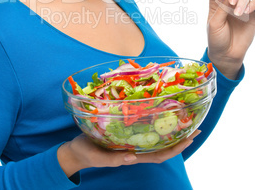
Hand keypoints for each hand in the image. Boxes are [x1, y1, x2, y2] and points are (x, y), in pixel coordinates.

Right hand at [57, 130, 200, 177]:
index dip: (176, 148)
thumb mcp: (99, 157)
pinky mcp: (124, 132)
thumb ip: (114, 159)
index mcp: (132, 156)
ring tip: (183, 117)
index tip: (190, 138)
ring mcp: (131, 140)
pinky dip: (153, 121)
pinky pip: (142, 127)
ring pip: (155, 136)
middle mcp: (136, 148)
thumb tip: (132, 158)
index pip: (160, 155)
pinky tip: (158, 112)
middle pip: (163, 145)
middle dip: (180, 137)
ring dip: (170, 128)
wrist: (75, 149)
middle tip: (196, 125)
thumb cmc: (87, 153)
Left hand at [207, 0, 254, 78]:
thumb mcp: (214, 24)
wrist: (227, 54)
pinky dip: (253, 4)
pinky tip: (248, 11)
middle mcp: (229, 3)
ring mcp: (241, 8)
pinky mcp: (252, 15)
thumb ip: (220, 9)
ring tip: (239, 14)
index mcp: (216, 3)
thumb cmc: (217, 39)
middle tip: (231, 2)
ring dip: (242, 0)